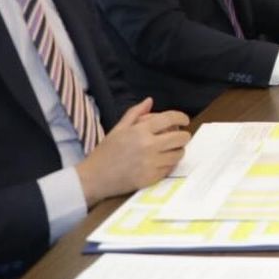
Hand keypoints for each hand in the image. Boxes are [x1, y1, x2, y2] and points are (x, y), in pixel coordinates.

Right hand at [75, 97, 189, 206]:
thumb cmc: (105, 152)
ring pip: (178, 154)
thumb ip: (135, 113)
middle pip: (181, 138)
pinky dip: (169, 164)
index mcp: (140, 131)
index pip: (170, 118)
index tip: (184, 120)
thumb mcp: (118, 129)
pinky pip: (170, 169)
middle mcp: (148, 146)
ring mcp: (151, 163)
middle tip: (179, 137)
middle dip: (183, 136)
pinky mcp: (152, 178)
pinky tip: (162, 162)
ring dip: (177, 151)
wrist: (94, 178)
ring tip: (170, 150)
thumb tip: (149, 100)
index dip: (181, 117)